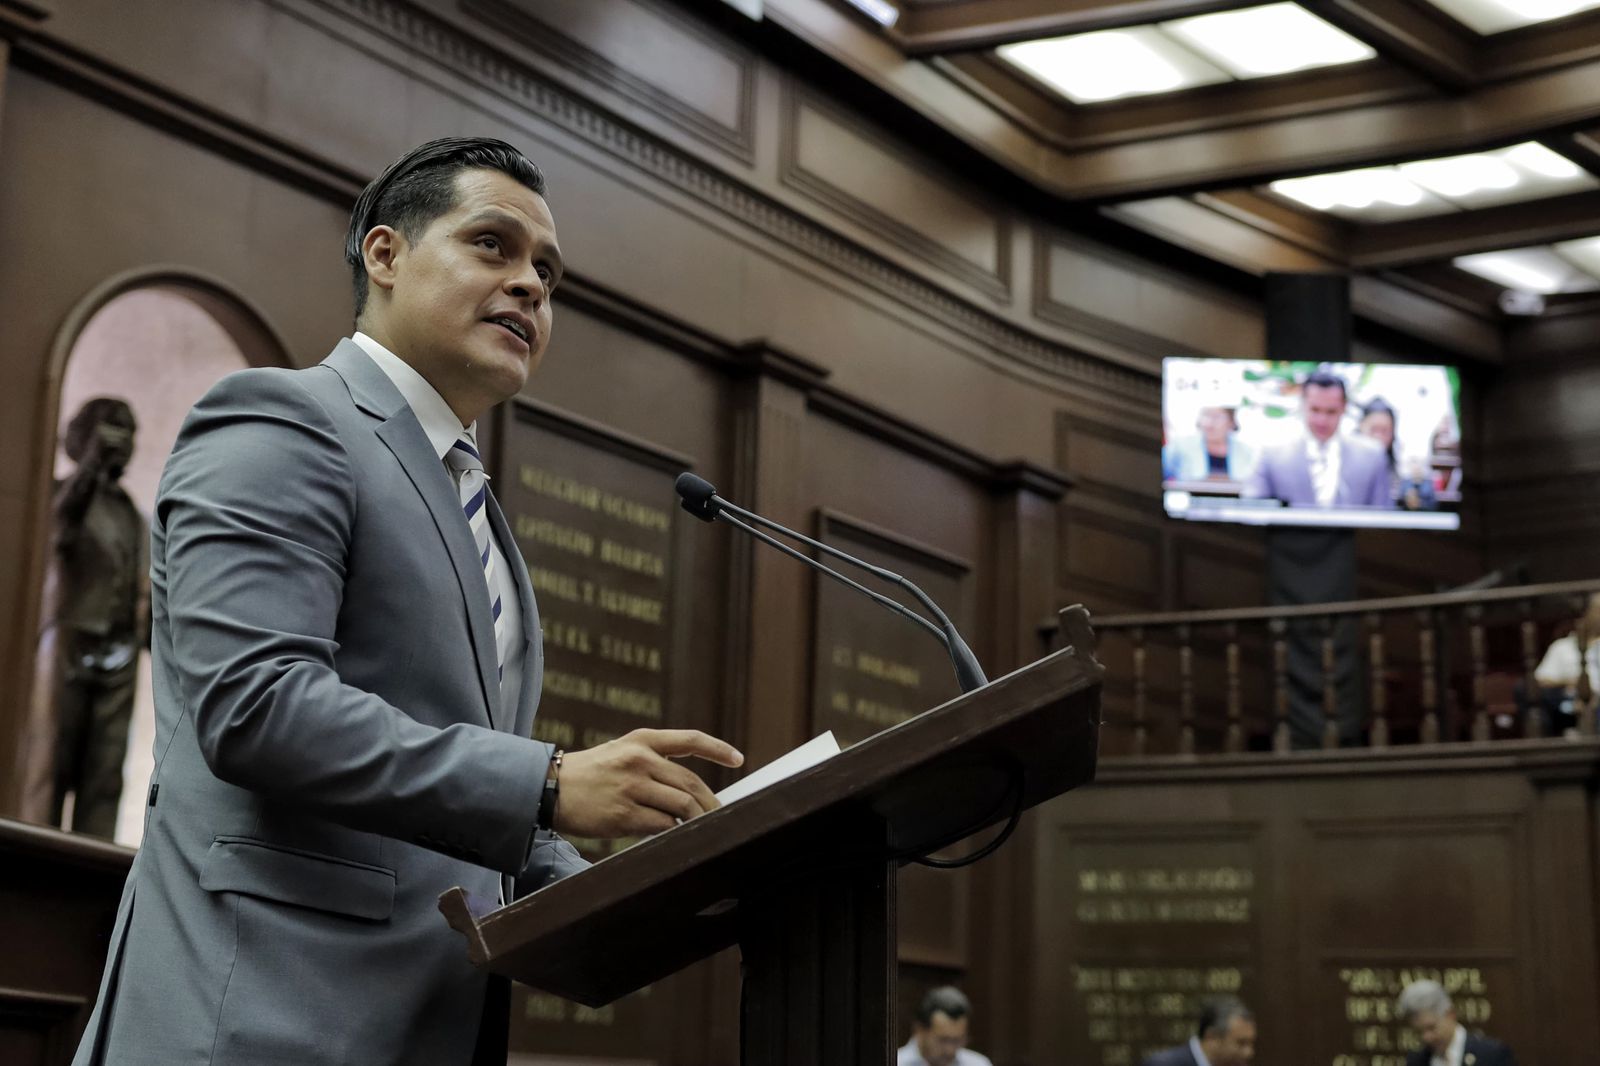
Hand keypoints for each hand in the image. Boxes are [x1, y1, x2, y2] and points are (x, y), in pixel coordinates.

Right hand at [554, 728, 742, 837]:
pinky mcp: (624, 814)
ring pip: (681, 805)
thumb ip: (655, 762)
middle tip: (721, 815)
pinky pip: (662, 825)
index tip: (738, 759)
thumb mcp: (622, 752)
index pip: (689, 740)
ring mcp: (632, 787)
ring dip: (696, 820)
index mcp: (642, 740)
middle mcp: (639, 759)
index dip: (718, 750)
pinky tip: (675, 834)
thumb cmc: (591, 773)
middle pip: (691, 782)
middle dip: (711, 802)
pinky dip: (674, 831)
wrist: (550, 788)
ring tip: (702, 828)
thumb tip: (692, 790)